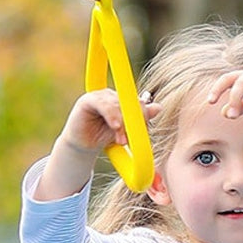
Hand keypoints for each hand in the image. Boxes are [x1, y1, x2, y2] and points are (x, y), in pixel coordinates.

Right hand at [35, 89, 160, 200]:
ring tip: (122, 140)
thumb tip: (158, 107)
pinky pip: (103, 104)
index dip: (144, 114)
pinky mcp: (88, 100)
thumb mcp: (126, 130)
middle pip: (131, 102)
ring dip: (123, 124)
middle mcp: (113, 95)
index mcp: (124, 100)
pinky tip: (115, 126)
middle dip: (134, 121)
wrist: (84, 147)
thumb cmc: (105, 136)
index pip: (139, 102)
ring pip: (119, 104)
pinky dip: (112, 115)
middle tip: (134, 138)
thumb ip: (141, 119)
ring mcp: (100, 96)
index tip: (144, 131)